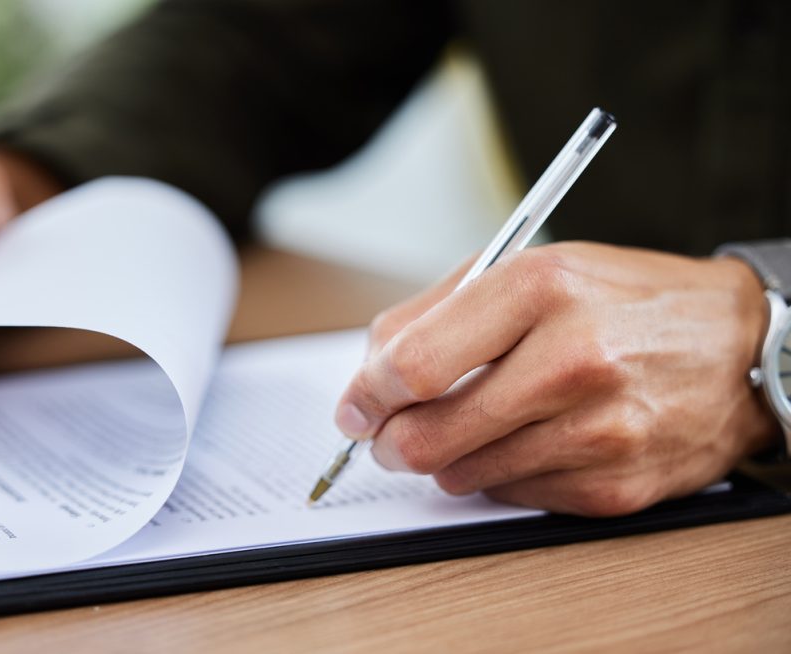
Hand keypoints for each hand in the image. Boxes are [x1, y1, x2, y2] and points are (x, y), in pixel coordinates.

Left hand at [335, 242, 777, 515]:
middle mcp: (573, 358)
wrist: (737, 347)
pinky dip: (499, 476)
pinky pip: (512, 496)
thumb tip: (370, 369)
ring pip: (462, 474)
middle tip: (386, 436)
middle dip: (390, 441)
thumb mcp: (533, 267)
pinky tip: (525, 442)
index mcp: (541, 287)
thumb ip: (439, 309)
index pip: (415, 362)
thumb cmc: (623, 301)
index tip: (354, 407)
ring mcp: (599, 428)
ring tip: (469, 427)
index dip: (367, 393)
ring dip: (445, 459)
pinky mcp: (614, 485)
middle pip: (429, 432)